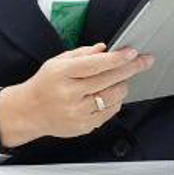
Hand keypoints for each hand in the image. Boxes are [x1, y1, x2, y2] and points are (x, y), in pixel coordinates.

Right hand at [0, 45, 150, 148]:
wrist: (29, 112)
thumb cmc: (44, 85)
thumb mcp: (56, 63)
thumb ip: (81, 54)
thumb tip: (104, 49)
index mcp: (61, 74)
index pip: (95, 64)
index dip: (117, 58)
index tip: (132, 53)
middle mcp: (70, 94)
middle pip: (109, 79)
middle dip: (130, 68)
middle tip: (144, 61)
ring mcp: (78, 112)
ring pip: (114, 96)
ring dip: (123, 85)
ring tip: (120, 79)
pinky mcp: (84, 125)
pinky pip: (110, 111)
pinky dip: (115, 101)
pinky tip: (110, 94)